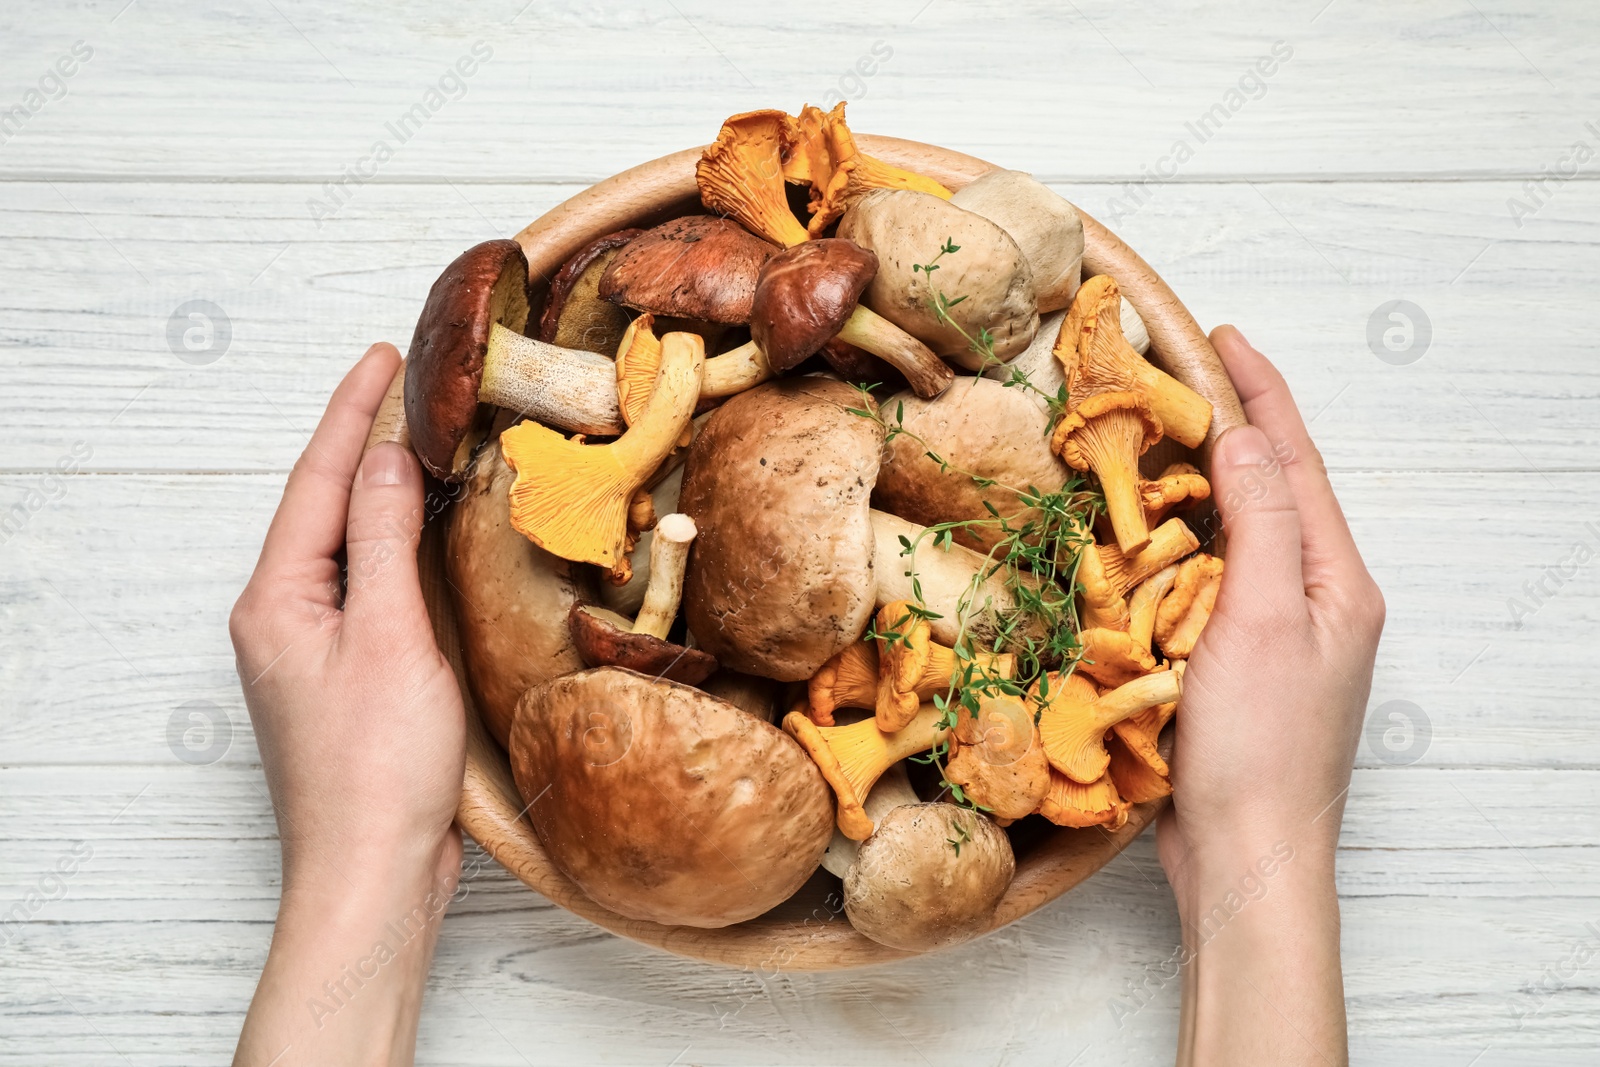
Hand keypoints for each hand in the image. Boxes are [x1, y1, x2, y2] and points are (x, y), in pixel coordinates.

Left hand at [230, 344, 465, 1066]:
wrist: (371, 873)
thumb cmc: (376, 768)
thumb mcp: (387, 636)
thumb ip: (385, 542)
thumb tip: (390, 460)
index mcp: (279, 599)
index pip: (319, 481)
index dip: (353, 413)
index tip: (386, 354)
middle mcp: (285, 617)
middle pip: (326, 506)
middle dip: (363, 440)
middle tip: (407, 381)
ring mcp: (314, 649)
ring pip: (349, 546)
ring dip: (381, 489)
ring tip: (420, 438)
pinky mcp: (349, 678)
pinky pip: (370, 586)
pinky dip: (398, 545)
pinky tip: (427, 536)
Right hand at [1158, 327, 1383, 1065]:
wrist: (1245, 857)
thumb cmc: (1258, 750)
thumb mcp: (1260, 621)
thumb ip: (1258, 524)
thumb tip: (1246, 439)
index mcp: (1333, 580)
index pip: (1295, 462)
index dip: (1260, 394)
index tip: (1219, 337)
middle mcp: (1312, 599)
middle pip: (1273, 489)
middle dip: (1233, 426)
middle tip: (1178, 374)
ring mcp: (1275, 634)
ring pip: (1238, 534)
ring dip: (1201, 481)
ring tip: (1156, 435)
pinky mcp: (1233, 665)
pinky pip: (1207, 581)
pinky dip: (1177, 542)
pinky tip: (1142, 531)